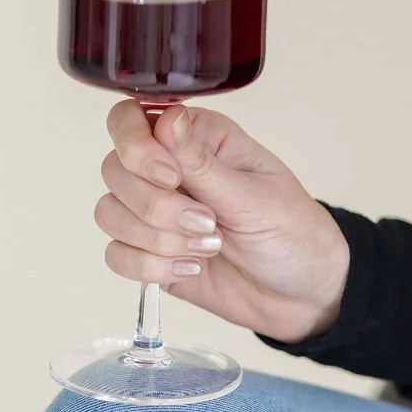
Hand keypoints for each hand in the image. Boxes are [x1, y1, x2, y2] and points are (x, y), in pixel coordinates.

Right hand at [96, 100, 350, 341]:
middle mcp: (168, 169)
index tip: (172, 177)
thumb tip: (169, 118)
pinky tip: (191, 269)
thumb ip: (202, 163)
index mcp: (197, 138)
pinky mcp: (150, 253)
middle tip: (208, 224)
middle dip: (155, 206)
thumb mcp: (253, 195)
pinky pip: (116, 255)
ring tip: (208, 248)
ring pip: (108, 214)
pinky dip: (150, 267)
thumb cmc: (293, 233)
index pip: (130, 120)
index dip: (136, 147)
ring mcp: (155, 213)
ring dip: (156, 239)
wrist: (303, 293)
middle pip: (114, 169)